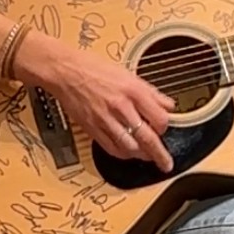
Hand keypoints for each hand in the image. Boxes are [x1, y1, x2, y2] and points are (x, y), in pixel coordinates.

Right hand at [15, 31, 176, 171]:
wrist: (65, 71)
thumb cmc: (94, 69)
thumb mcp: (129, 74)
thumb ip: (151, 92)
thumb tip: (168, 105)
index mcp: (133, 91)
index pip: (159, 118)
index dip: (165, 127)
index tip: (164, 128)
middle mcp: (121, 106)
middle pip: (147, 137)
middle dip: (159, 154)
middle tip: (166, 164)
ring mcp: (106, 119)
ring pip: (130, 146)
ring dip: (141, 155)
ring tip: (148, 158)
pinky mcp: (92, 128)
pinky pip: (111, 147)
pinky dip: (122, 154)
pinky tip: (128, 153)